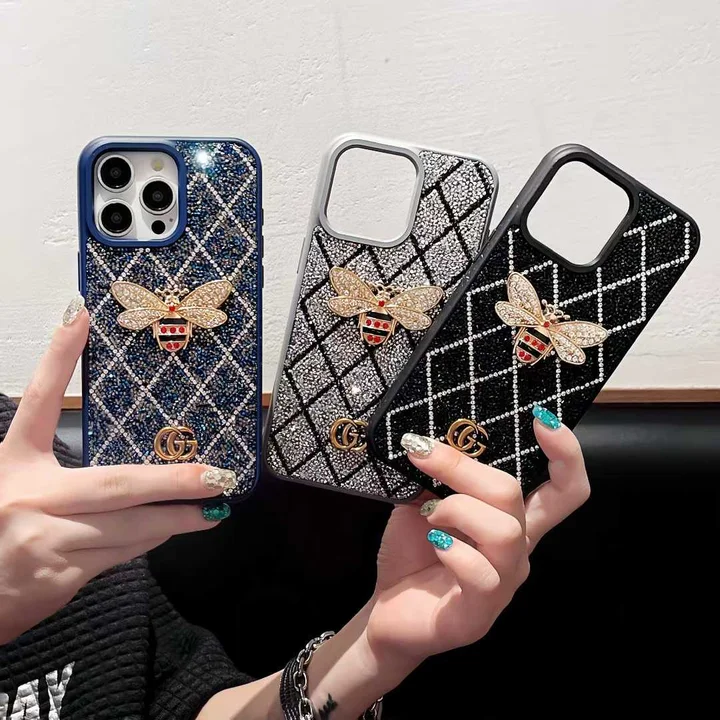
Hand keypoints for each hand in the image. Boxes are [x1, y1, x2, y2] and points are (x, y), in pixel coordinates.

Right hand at [0, 297, 236, 644]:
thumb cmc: (3, 534)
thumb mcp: (23, 490)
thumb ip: (63, 474)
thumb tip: (133, 461)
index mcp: (14, 464)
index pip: (38, 401)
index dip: (57, 357)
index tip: (81, 316)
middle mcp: (29, 496)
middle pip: (117, 482)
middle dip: (173, 481)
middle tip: (215, 475)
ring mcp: (45, 538)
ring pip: (130, 524)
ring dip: (174, 517)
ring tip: (210, 509)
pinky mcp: (61, 575)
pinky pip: (123, 553)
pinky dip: (150, 540)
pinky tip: (171, 530)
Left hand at [368, 418, 589, 661]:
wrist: (387, 613)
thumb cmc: (413, 552)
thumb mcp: (424, 503)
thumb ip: (440, 478)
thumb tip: (434, 437)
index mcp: (512, 520)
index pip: (565, 488)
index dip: (566, 453)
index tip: (541, 416)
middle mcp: (518, 551)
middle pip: (516, 495)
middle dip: (466, 467)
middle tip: (422, 454)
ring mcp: (503, 584)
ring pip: (504, 531)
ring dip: (457, 508)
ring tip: (429, 514)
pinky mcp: (479, 613)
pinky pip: (482, 575)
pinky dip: (453, 550)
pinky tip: (434, 544)